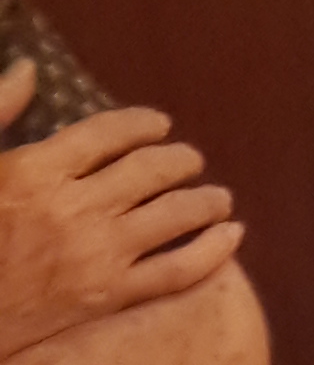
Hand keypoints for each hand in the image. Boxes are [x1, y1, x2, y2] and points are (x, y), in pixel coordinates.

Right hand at [0, 59, 245, 364]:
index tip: (160, 125)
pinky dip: (213, 250)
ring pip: (175, 215)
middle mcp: (73, 209)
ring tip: (218, 197)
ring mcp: (96, 255)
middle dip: (180, 160)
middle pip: (151, 171)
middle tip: (192, 160)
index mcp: (34, 171)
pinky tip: (231, 235)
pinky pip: (178, 270)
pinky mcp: (107, 298)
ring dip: (206, 200)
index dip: (142, 124)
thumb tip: (30, 66)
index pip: (108, 133)